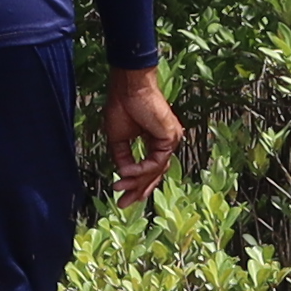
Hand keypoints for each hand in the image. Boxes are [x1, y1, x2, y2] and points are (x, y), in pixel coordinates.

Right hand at [101, 64, 184, 205]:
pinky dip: (140, 170)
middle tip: (123, 203)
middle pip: (155, 173)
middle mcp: (167, 141)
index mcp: (157, 140)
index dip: (138, 183)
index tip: (123, 194)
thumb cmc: (123, 105)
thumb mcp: (119, 138)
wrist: (128, 87)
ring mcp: (171, 140)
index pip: (151, 168)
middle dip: (138, 190)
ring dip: (136, 182)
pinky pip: (156, 162)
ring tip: (120, 189)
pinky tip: (126, 173)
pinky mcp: (170, 138)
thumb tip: (123, 175)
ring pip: (156, 170)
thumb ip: (123, 157)